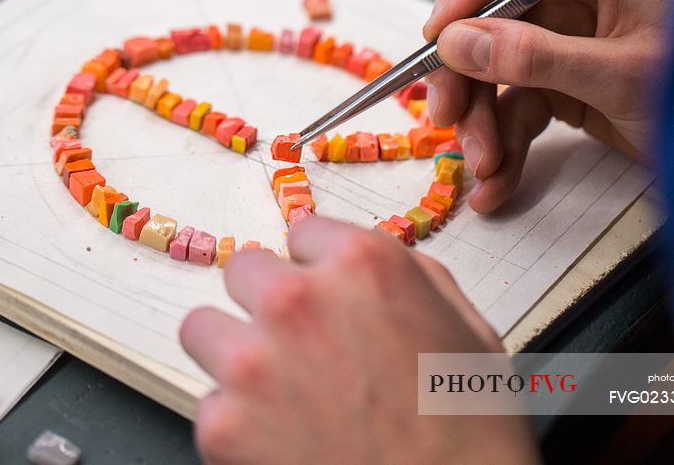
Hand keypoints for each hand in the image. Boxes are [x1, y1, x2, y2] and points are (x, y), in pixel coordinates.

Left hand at [181, 218, 539, 464]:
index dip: (320, 270)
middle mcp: (298, 299)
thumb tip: (364, 266)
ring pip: (204, 327)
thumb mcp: (462, 323)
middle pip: (244, 270)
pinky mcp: (224, 428)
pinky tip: (282, 439)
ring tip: (273, 386)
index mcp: (360, 263)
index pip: (304, 234)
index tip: (327, 297)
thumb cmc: (469, 428)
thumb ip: (406, 276)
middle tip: (297, 341)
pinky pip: (209, 404)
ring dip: (235, 350)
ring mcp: (253, 362)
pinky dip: (237, 423)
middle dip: (269, 301)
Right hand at [424, 0, 673, 212]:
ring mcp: (562, 27)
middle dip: (461, 61)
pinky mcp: (560, 73)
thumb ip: (536, 56)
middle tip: (447, 110)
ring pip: (488, 56)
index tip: (445, 36)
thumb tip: (454, 43)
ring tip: (483, 163)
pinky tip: (497, 181)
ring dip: (478, 112)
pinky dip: (502, 137)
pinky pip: (513, 97)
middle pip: (481, 1)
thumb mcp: (621, 74)